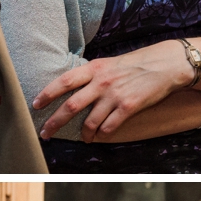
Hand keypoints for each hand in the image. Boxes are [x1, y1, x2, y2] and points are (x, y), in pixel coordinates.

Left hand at [33, 41, 186, 140]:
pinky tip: (100, 136)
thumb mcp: (108, 63)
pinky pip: (108, 128)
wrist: (165, 64)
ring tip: (83, 138)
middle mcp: (101, 82)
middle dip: (54, 123)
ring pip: (89, 122)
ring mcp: (114, 96)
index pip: (64, 82)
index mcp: (94, 69)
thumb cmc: (135, 64)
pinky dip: (101, 134)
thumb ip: (90, 75)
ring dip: (82, 134)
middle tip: (45, 133)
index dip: (47, 94)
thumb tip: (69, 88)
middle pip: (70, 106)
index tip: (35, 105)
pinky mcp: (128, 107)